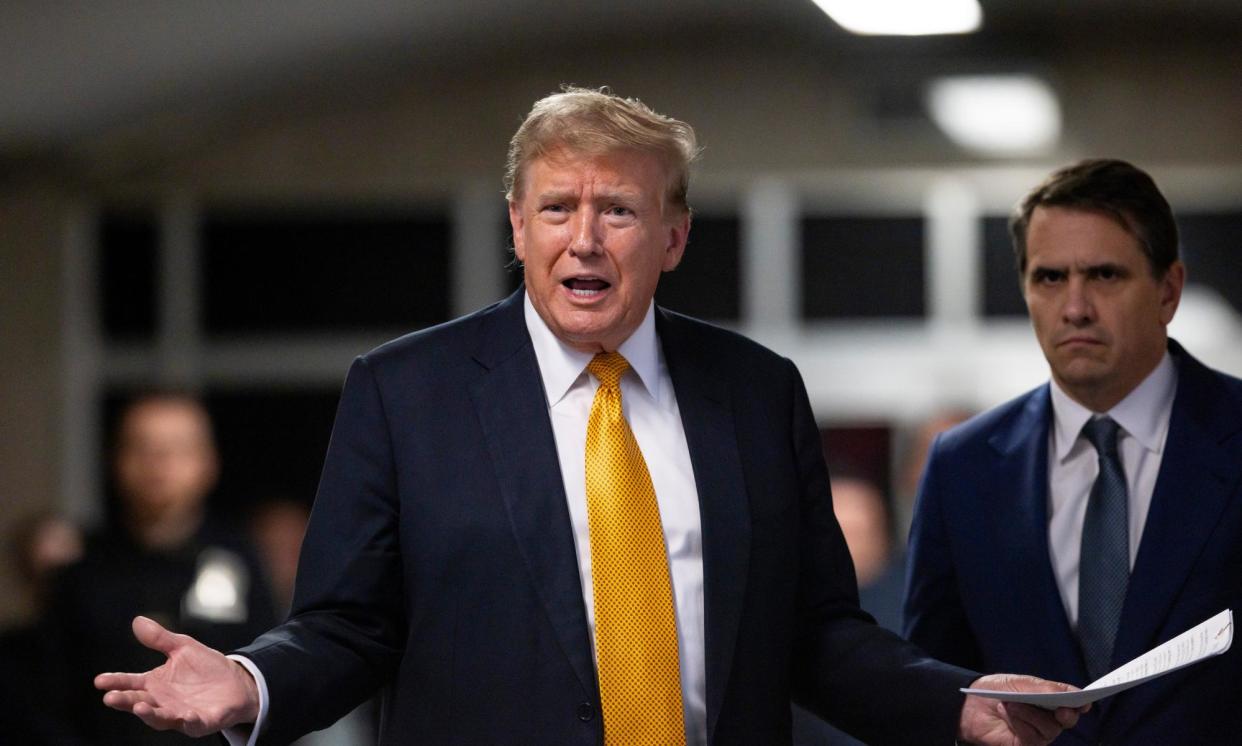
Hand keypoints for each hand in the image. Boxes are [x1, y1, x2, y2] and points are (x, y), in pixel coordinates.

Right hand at [94, 616, 259, 736]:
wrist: (237, 682)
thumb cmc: (205, 667)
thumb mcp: (182, 648)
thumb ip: (160, 638)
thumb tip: (137, 621)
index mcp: (155, 684)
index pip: (131, 683)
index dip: (116, 682)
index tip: (100, 680)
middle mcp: (163, 702)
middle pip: (140, 702)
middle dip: (125, 701)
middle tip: (110, 697)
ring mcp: (180, 714)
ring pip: (161, 718)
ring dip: (149, 714)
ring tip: (139, 707)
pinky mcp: (201, 722)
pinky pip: (193, 724)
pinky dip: (188, 721)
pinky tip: (184, 716)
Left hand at [958, 673, 1088, 745]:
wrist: (969, 704)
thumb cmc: (996, 690)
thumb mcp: (1020, 684)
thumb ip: (1046, 688)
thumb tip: (1072, 693)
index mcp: (1049, 700)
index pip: (1071, 703)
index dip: (1079, 702)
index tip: (1084, 702)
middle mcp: (1047, 718)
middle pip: (1067, 720)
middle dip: (1065, 713)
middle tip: (1060, 709)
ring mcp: (1037, 734)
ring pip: (1049, 729)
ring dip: (1030, 714)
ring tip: (1010, 704)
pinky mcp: (1025, 745)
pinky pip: (1033, 739)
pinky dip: (1020, 725)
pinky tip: (1008, 714)